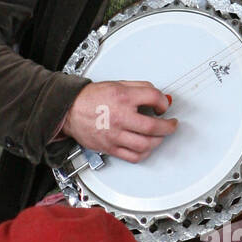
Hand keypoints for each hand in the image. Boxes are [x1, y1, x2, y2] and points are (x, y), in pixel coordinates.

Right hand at [62, 81, 176, 162]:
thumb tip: (159, 96)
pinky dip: (145, 153)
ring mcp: (115, 135)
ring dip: (158, 141)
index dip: (164, 102)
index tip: (164, 106)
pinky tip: (146, 147)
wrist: (70, 109)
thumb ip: (140, 88)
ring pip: (145, 145)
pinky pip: (133, 156)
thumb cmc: (91, 98)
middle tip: (171, 125)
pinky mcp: (110, 147)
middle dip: (168, 127)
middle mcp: (120, 117)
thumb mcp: (118, 84)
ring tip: (159, 136)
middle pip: (153, 126)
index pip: (153, 98)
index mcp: (123, 98)